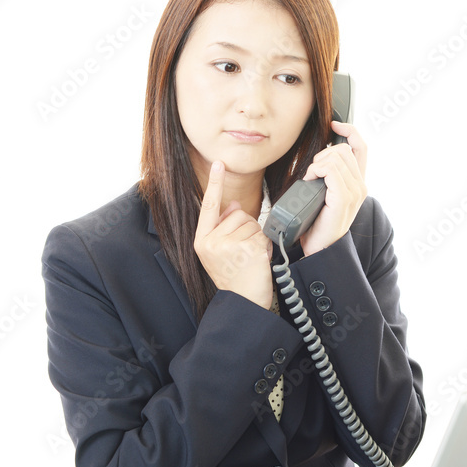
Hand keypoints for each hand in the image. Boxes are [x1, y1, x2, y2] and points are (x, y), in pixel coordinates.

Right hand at [194, 161, 272, 308]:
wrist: (243, 303)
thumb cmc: (234, 278)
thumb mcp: (221, 252)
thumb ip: (225, 227)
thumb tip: (234, 204)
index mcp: (202, 240)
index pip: (209, 206)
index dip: (214, 184)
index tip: (218, 163)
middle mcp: (211, 242)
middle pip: (238, 214)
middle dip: (247, 228)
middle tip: (244, 252)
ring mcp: (228, 246)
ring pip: (253, 223)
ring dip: (257, 238)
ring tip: (250, 258)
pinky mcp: (246, 250)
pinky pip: (262, 235)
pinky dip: (265, 246)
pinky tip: (258, 261)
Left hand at [299, 120, 367, 255]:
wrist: (320, 248)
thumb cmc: (318, 223)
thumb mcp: (324, 193)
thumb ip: (328, 176)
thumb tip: (319, 157)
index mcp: (358, 183)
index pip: (361, 147)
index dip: (350, 131)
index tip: (334, 125)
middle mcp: (360, 186)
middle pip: (343, 149)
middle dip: (323, 154)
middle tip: (312, 172)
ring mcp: (354, 192)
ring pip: (336, 157)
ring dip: (317, 163)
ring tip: (310, 178)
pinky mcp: (344, 198)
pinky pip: (330, 169)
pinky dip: (316, 170)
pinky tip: (310, 180)